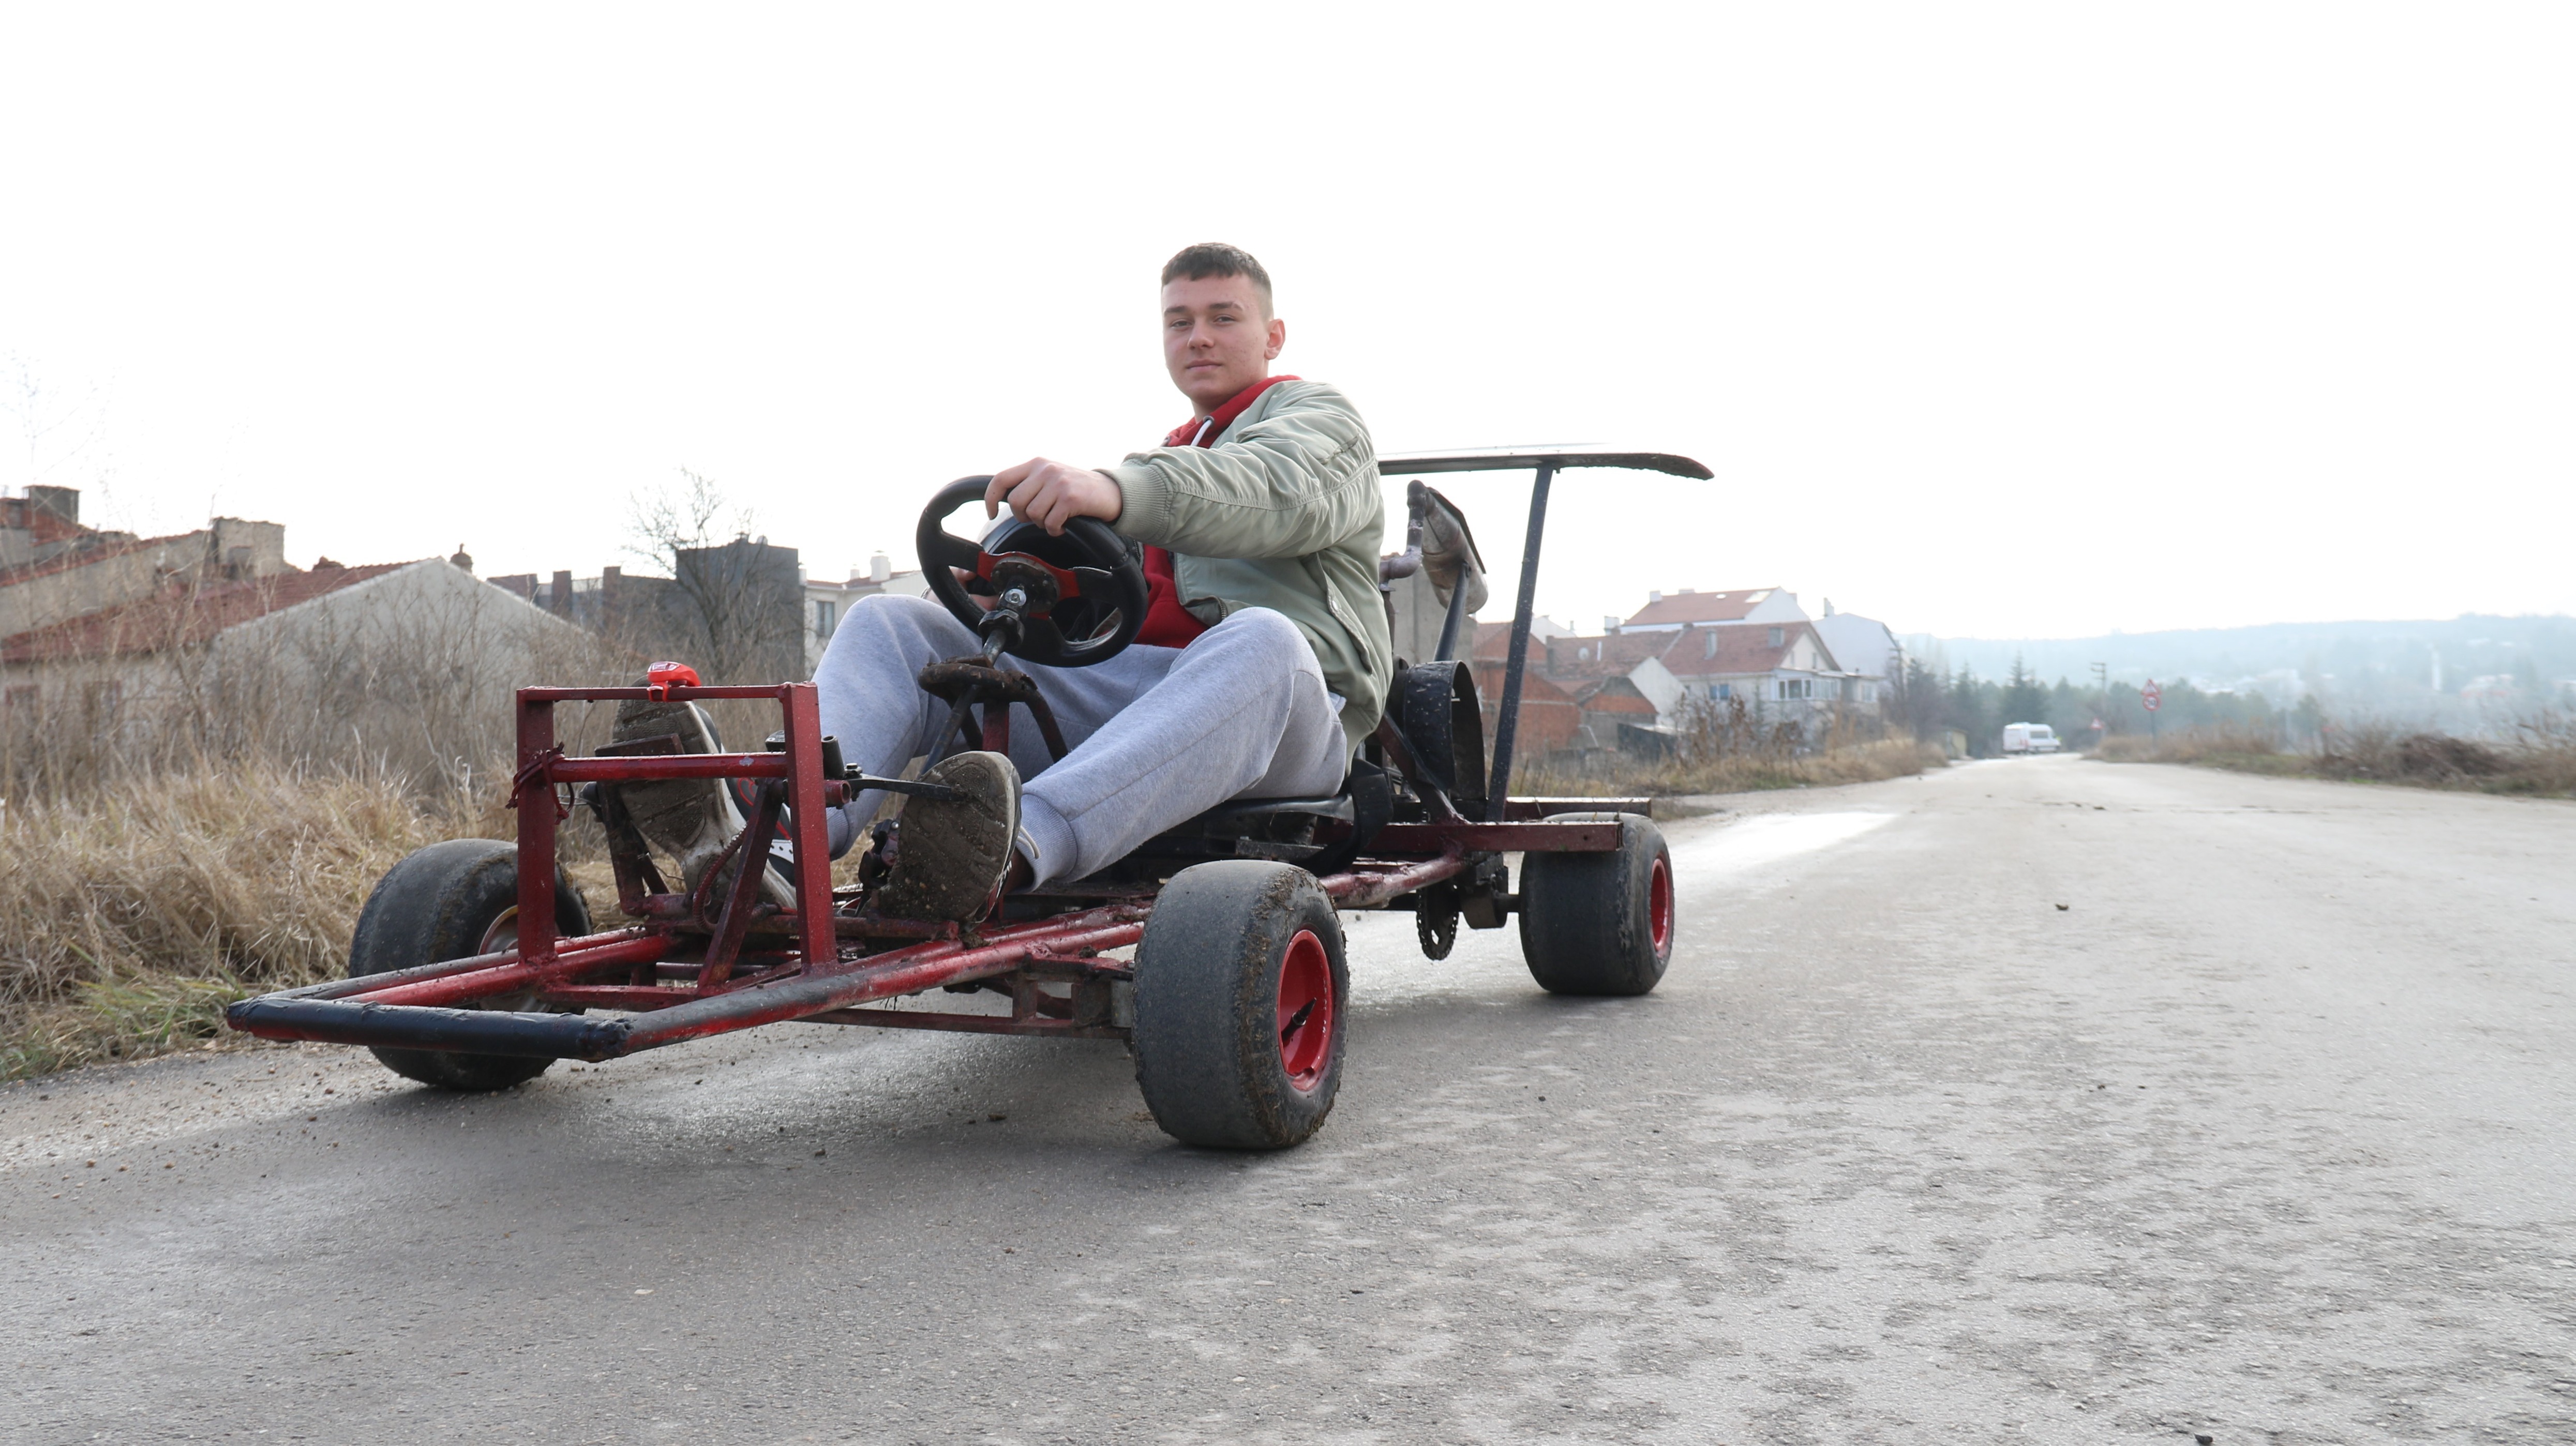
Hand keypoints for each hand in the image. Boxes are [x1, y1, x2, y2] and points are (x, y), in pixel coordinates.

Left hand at [986, 458, 1122, 534]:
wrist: (1111, 492)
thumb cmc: (1078, 489)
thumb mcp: (1051, 477)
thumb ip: (1030, 483)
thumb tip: (1004, 500)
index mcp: (1036, 463)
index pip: (1001, 479)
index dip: (990, 498)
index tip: (991, 514)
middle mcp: (1045, 470)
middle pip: (1016, 502)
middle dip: (1023, 516)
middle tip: (1038, 518)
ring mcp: (1058, 483)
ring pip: (1032, 514)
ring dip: (1042, 523)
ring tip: (1055, 519)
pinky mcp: (1070, 498)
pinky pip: (1050, 523)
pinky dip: (1055, 530)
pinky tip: (1064, 525)